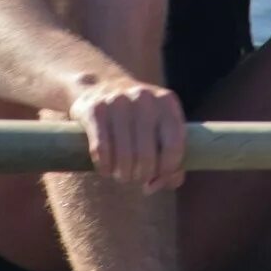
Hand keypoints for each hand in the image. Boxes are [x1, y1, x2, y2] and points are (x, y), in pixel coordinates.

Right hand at [66, 75, 186, 192]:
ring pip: (124, 158)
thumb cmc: (138, 119)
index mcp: (167, 103)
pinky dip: (104, 167)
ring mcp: (118, 102)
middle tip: (135, 177)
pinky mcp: (95, 109)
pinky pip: (102, 151)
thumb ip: (170, 162)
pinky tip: (105, 169)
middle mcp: (144, 98)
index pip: (175, 147)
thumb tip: (152, 186)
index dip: (166, 170)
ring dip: (122, 175)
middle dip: (141, 176)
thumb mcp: (160, 130)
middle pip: (147, 157)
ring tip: (121, 175)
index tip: (157, 175)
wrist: (100, 85)